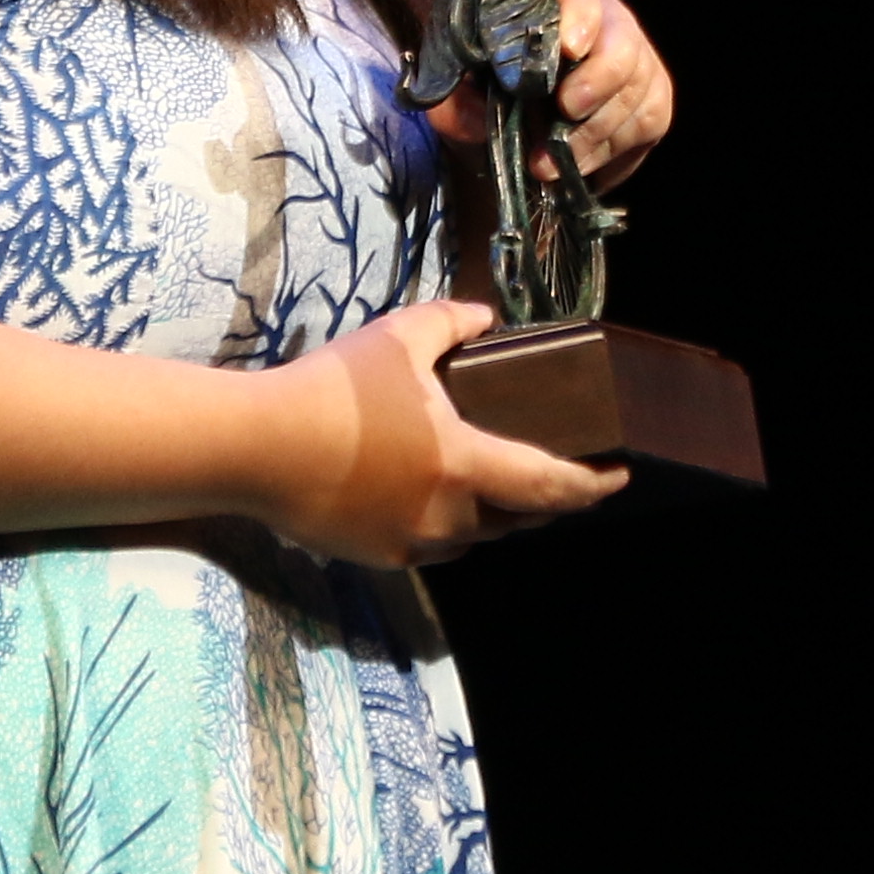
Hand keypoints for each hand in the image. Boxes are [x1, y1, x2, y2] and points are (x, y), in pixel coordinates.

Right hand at [258, 300, 624, 567]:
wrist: (254, 447)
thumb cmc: (332, 389)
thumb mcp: (397, 338)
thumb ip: (451, 323)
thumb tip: (483, 317)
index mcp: (465, 466)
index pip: (551, 488)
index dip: (592, 486)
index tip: (618, 475)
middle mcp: (448, 518)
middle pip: (518, 519)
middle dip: (543, 499)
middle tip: (555, 470)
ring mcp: (411, 544)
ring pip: (474, 537)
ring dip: (493, 514)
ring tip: (491, 481)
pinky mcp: (376, 555)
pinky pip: (431, 545)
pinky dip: (446, 524)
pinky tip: (427, 494)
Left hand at [435, 0, 676, 190]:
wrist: (517, 129)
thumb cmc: (492, 96)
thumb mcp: (462, 96)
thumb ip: (460, 101)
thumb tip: (479, 117)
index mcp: (557, 4)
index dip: (579, 20)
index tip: (567, 48)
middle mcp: (608, 23)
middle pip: (622, 48)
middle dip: (596, 84)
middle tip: (565, 111)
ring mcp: (637, 60)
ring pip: (637, 93)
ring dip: (594, 136)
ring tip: (552, 164)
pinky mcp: (654, 99)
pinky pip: (649, 124)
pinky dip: (614, 153)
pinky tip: (581, 167)